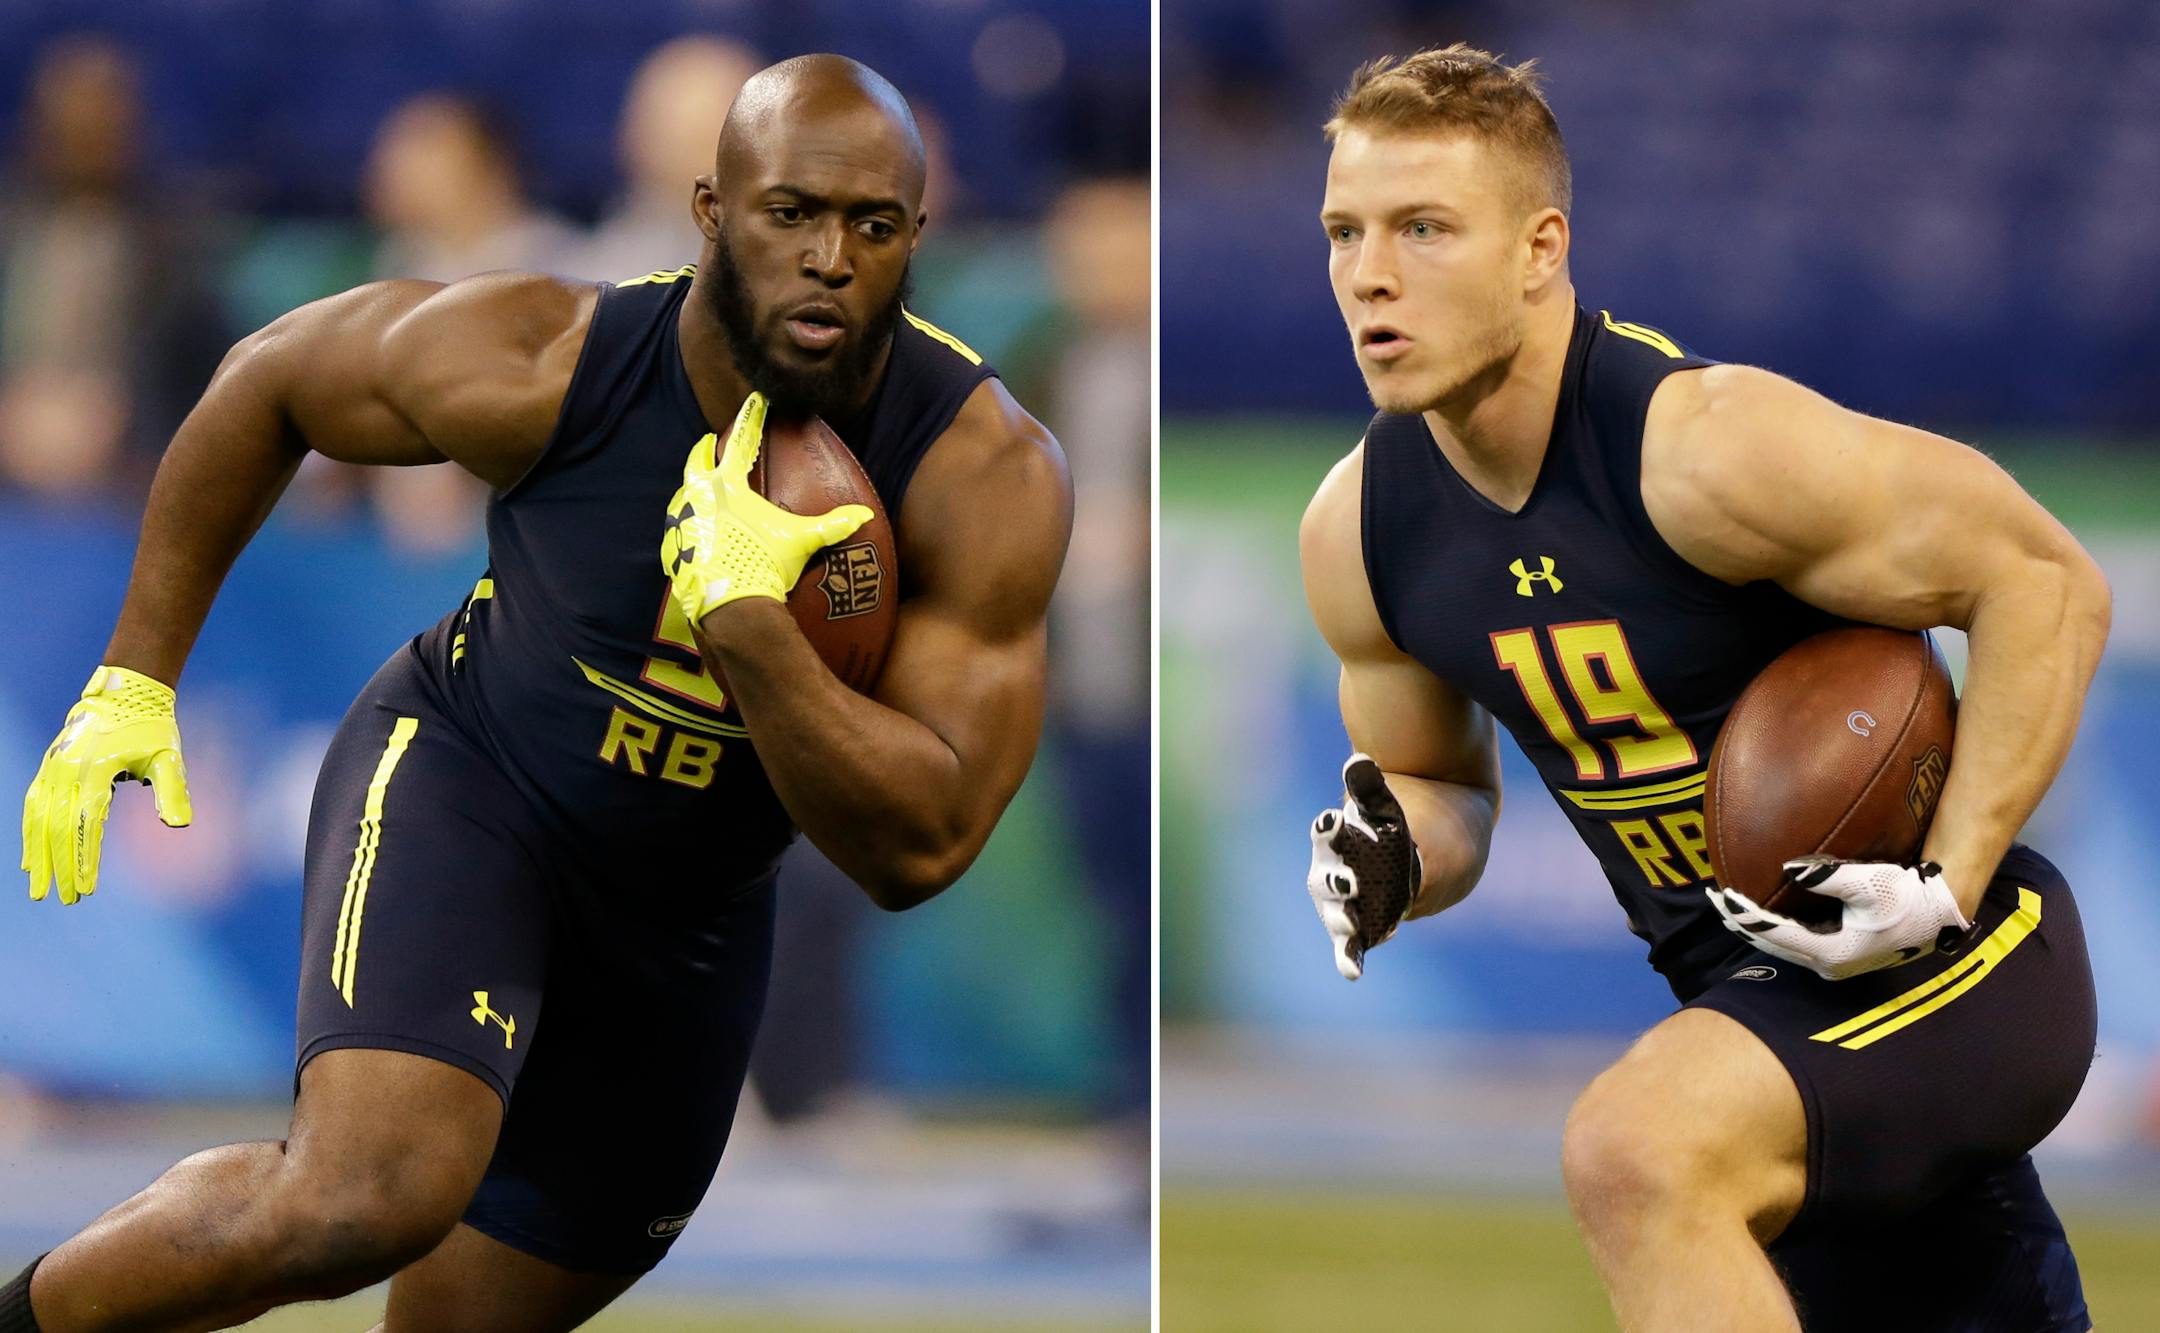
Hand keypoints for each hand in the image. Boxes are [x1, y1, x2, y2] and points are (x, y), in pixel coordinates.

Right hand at [21, 666, 192, 903]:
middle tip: (67, 899)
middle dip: (61, 866)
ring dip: (38, 856)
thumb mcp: (168, 757)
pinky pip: (33, 806)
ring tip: (39, 888)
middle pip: (57, 827)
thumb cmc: (151, 728)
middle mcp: (67, 770)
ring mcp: (53, 768)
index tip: (87, 888)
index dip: (85, 858)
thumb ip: (172, 791)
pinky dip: (30, 834)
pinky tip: (31, 860)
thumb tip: (180, 825)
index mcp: (95, 770)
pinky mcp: (49, 768)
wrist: (125, 693)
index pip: (86, 824)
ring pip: (38, 819)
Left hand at [660, 392, 873, 621]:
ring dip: (692, 491)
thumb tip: (865, 515)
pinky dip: (686, 526)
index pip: (741, 444)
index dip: (750, 421)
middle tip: (708, 443)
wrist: (730, 603)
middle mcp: (697, 497)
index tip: (753, 403)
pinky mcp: (673, 548)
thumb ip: (831, 526)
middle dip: (704, 450)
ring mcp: (680, 522)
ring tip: (700, 492)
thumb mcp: (800, 542)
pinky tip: (693, 533)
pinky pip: (678, 530)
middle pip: (698, 462)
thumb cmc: (764, 564)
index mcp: (727, 487)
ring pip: (683, 495)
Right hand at [1307, 754, 1422, 980]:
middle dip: (1335, 881)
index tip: (1332, 820)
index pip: (1327, 834)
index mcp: (1334, 841)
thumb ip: (1371, 788)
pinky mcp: (1357, 929)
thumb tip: (1358, 760)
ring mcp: (1341, 904)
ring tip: (1352, 924)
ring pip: (1336, 914)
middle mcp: (1330, 874)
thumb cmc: (1386, 829)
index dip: (1328, 830)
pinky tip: (1352, 972)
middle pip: (1327, 878)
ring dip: (1342, 920)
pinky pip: (1350, 948)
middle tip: (1348, 882)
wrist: (1408, 860)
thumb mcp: (1384, 807)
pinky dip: (1348, 960)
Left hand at [1707, 857, 1970, 980]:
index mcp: (1832, 951)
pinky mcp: (1837, 955)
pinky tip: (1761, 913)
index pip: (1774, 933)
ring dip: (1753, 927)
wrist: (1940, 914)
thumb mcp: (1871, 883)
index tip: (1720, 893)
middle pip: (1770, 945)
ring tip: (1728, 905)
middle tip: (1712, 897)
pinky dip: (1772, 929)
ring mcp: (1832, 963)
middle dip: (1739, 922)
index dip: (1744, 914)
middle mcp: (1827, 964)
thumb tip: (1788, 869)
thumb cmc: (1908, 896)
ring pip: (1779, 947)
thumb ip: (1828, 877)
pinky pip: (1793, 943)